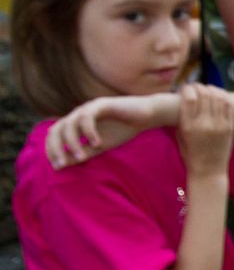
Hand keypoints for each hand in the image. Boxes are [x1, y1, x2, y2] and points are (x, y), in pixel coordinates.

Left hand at [46, 94, 165, 167]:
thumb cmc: (123, 129)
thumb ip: (83, 153)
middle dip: (56, 147)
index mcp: (76, 123)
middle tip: (62, 163)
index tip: (57, 166)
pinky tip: (98, 143)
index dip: (51, 150)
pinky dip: (89, 132)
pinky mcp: (100, 104)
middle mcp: (78, 114)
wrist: (145, 115)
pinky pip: (87, 118)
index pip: (55, 135)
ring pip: (69, 124)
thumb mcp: (101, 146)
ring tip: (81, 157)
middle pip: (56, 129)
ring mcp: (88, 108)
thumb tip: (63, 164)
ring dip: (72, 142)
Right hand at [175, 85, 233, 178]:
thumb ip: (181, 117)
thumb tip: (183, 98)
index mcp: (188, 126)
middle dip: (198, 86)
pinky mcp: (230, 127)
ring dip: (211, 89)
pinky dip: (222, 96)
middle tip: (196, 87)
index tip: (185, 89)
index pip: (189, 97)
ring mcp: (219, 125)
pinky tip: (217, 96)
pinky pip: (228, 105)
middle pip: (204, 94)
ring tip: (207, 90)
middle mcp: (204, 124)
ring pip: (218, 96)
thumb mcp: (180, 135)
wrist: (208, 171)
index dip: (187, 88)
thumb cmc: (190, 154)